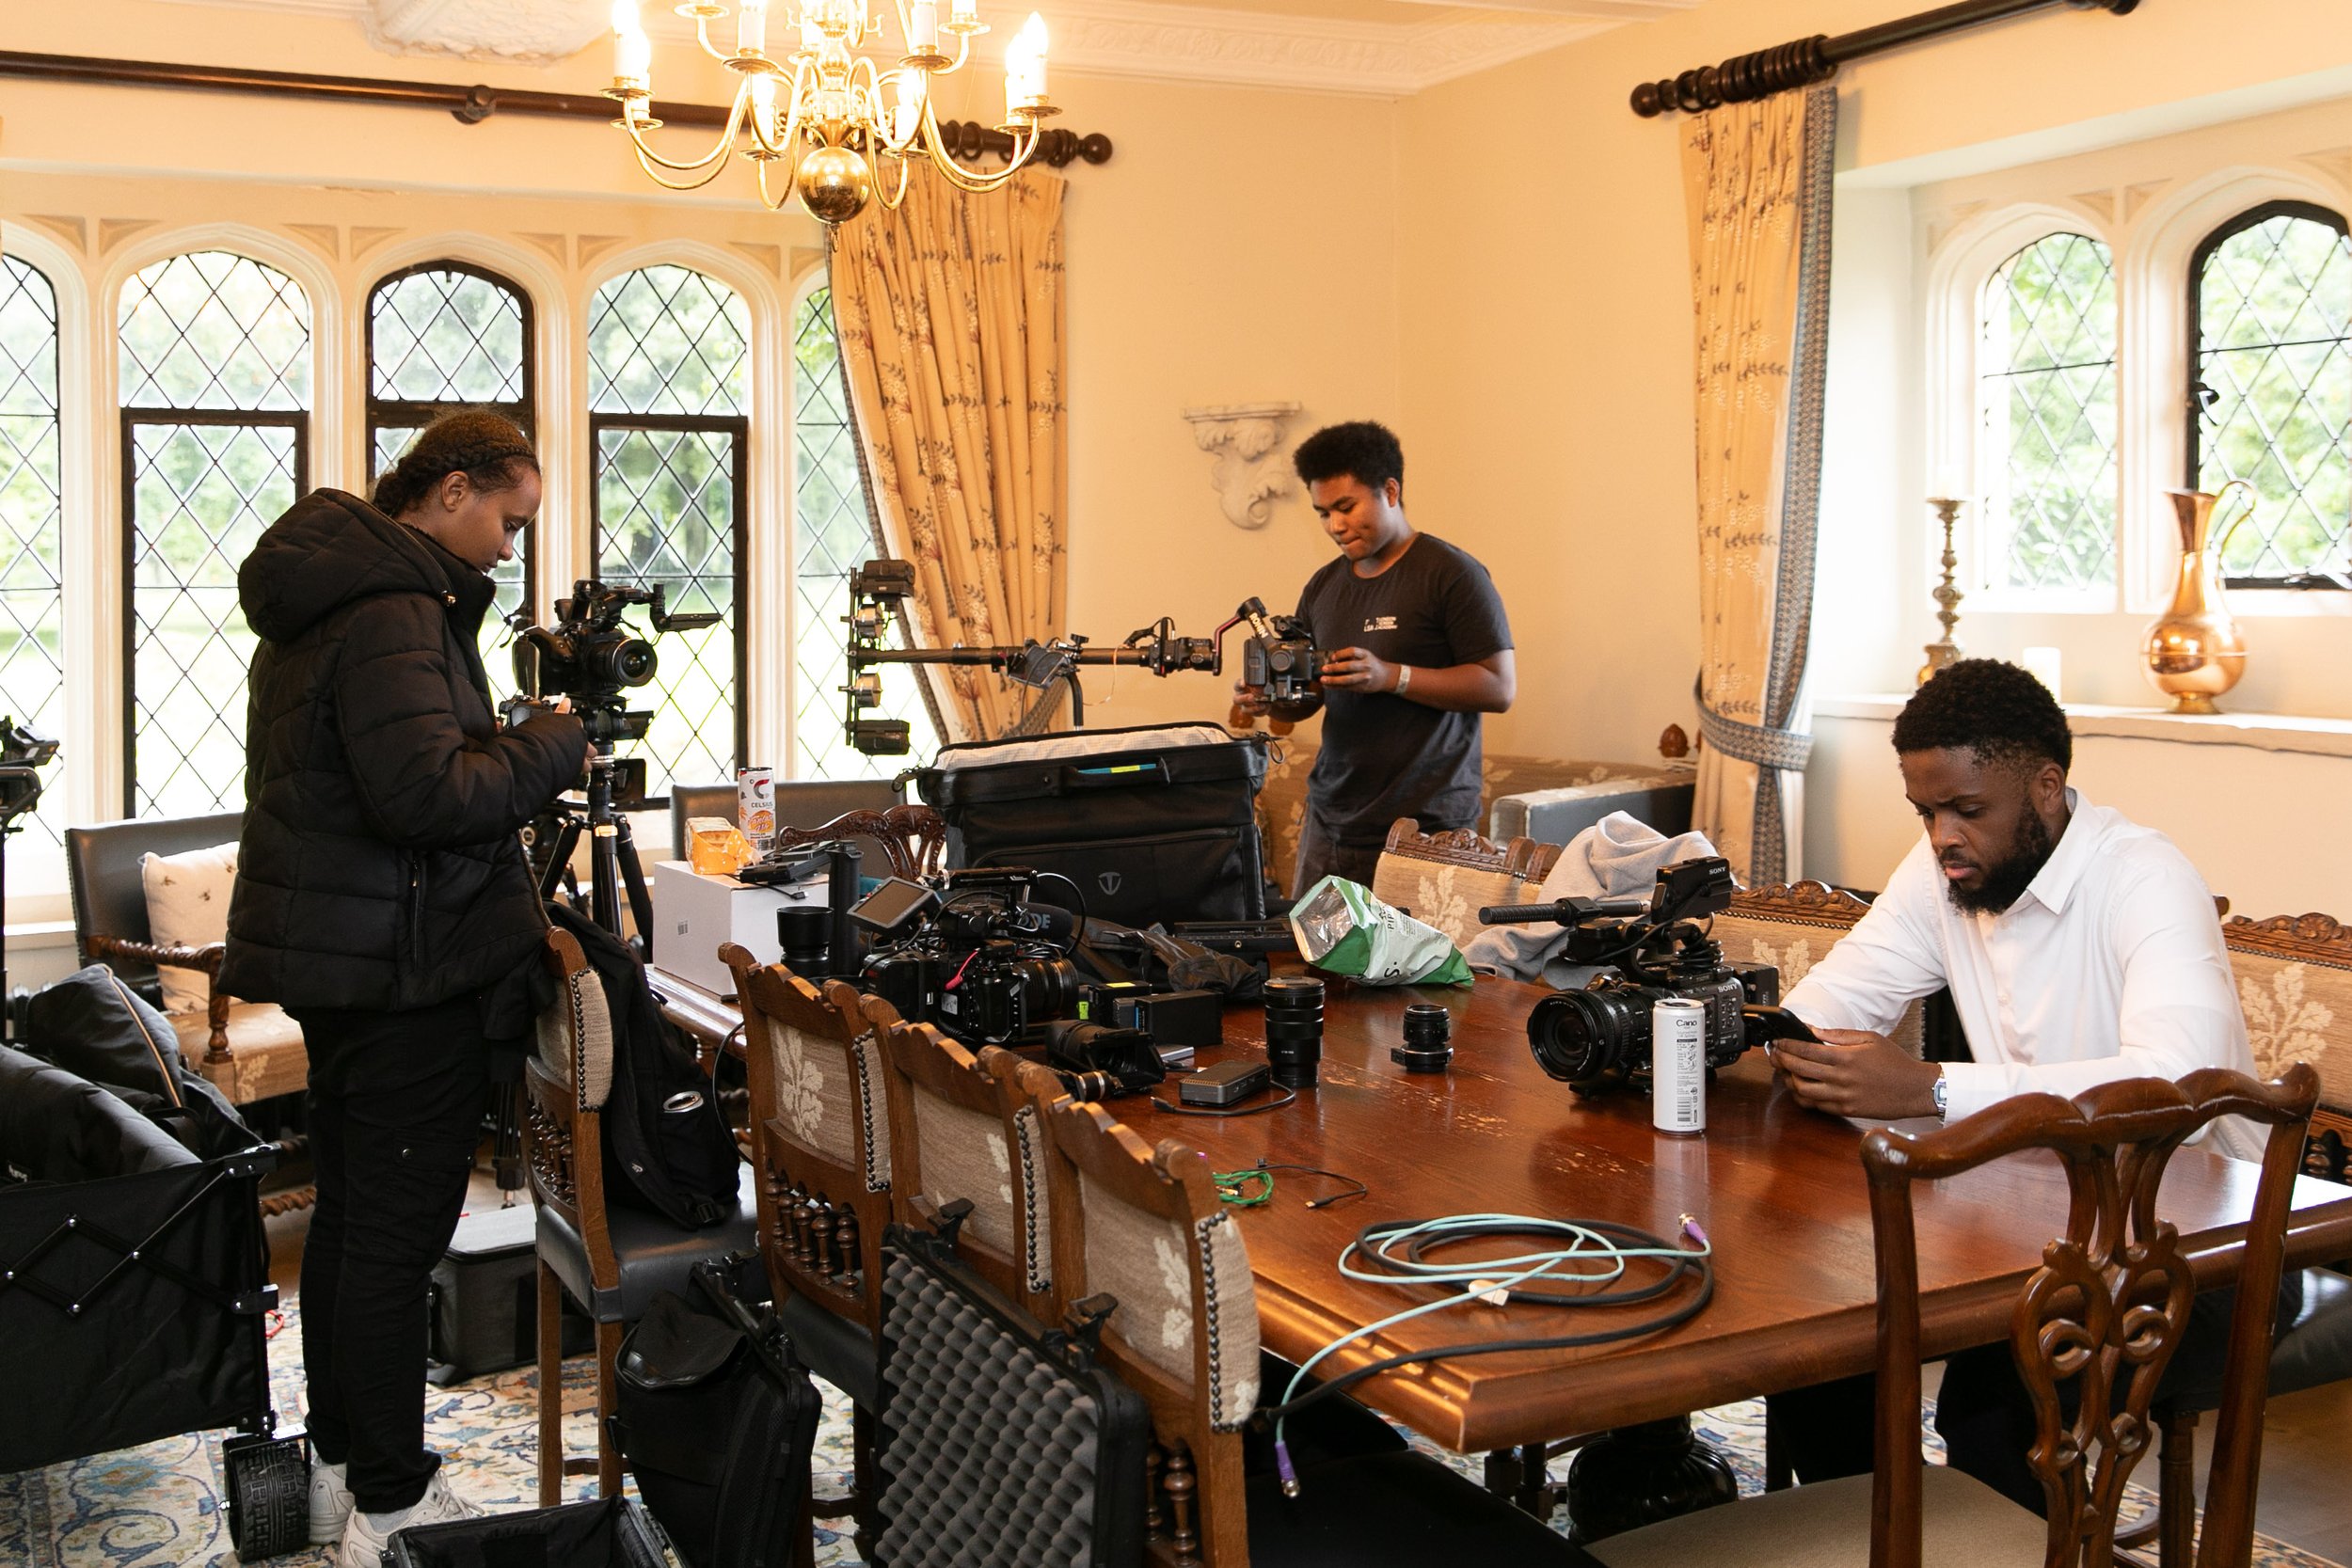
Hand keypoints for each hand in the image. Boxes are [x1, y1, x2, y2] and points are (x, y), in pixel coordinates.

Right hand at [1231, 677, 1271, 717]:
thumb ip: (1261, 682)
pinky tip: (1268, 706)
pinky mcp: (1253, 713)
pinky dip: (1262, 711)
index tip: (1244, 684)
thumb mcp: (1262, 682)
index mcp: (1241, 687)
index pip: (1237, 685)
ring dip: (1254, 708)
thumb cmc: (1262, 686)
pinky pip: (1256, 714)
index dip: (1239, 684)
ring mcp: (1245, 706)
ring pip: (1245, 710)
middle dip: (1244, 699)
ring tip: (1263, 705)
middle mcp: (1240, 697)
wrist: (1269, 696)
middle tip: (1252, 697)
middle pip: (1236, 700)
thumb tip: (1262, 686)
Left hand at [1319, 647, 1395, 692]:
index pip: (1352, 651)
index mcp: (1366, 655)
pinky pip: (1347, 687)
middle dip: (1335, 668)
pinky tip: (1328, 685)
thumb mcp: (1365, 655)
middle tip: (1324, 668)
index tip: (1332, 657)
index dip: (1341, 653)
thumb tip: (1333, 659)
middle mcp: (1366, 666)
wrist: (1386, 676)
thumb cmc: (1372, 664)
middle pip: (1349, 666)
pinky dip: (1336, 687)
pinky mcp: (1362, 686)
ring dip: (1333, 680)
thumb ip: (1352, 656)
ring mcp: (1364, 677)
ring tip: (1323, 679)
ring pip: (1347, 679)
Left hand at [1770, 1029, 1940, 1119]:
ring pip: (1802, 1090)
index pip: (1805, 1050)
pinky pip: (1816, 1105)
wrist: (1915, 1089)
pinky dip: (1803, 1096)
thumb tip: (1814, 1030)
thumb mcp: (1870, 1039)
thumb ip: (1839, 1035)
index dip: (1787, 1045)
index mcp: (1846, 1058)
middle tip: (1775, 1053)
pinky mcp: (1846, 1110)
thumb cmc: (1895, 1063)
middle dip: (1781, 1060)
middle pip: (1798, 1070)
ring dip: (1789, 1079)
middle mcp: (1842, 1078)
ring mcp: (1843, 1097)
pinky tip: (1800, 1087)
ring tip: (1785, 1070)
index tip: (1779, 1041)